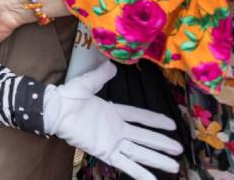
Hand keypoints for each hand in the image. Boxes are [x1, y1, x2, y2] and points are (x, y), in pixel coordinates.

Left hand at [43, 62, 182, 179]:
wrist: (54, 111)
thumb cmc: (68, 98)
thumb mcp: (86, 84)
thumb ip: (100, 76)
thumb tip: (112, 64)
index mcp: (114, 111)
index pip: (140, 116)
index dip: (155, 120)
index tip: (172, 125)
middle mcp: (117, 128)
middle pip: (145, 137)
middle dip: (162, 143)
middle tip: (179, 149)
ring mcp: (112, 141)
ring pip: (140, 152)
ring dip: (156, 159)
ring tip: (174, 167)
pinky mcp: (105, 152)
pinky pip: (125, 164)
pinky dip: (139, 172)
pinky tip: (152, 179)